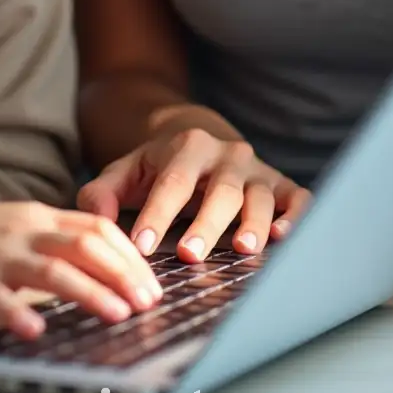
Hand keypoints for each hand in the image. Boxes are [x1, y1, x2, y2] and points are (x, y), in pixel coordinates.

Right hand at [0, 201, 163, 338]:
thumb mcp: (25, 229)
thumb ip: (62, 243)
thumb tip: (117, 275)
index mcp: (42, 218)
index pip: (97, 228)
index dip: (130, 256)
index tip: (152, 283)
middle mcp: (25, 232)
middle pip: (83, 246)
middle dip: (121, 274)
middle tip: (146, 303)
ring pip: (51, 270)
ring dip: (89, 292)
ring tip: (117, 314)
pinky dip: (18, 312)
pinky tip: (36, 330)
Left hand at [79, 130, 310, 261]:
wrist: (197, 138)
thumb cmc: (158, 167)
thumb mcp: (125, 171)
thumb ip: (101, 193)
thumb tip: (96, 220)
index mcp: (186, 148)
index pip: (171, 183)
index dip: (156, 214)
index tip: (141, 245)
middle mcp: (226, 155)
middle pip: (219, 191)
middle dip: (205, 223)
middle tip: (189, 254)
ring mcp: (256, 170)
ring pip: (259, 195)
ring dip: (254, 222)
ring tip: (243, 249)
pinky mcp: (281, 184)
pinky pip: (296, 197)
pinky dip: (297, 215)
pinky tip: (286, 236)